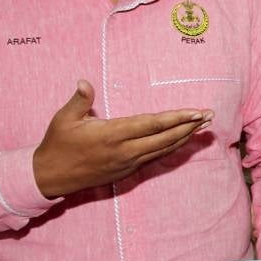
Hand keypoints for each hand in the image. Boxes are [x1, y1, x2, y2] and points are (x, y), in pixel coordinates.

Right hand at [32, 80, 212, 196]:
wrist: (50, 177)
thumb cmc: (57, 144)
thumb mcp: (63, 119)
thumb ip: (79, 100)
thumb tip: (84, 82)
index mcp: (112, 135)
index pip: (152, 125)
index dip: (176, 118)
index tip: (196, 112)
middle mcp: (125, 151)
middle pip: (165, 138)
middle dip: (190, 127)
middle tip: (210, 116)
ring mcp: (128, 163)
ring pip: (164, 149)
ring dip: (185, 137)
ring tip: (204, 126)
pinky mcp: (127, 170)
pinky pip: (156, 157)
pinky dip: (172, 147)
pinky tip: (183, 140)